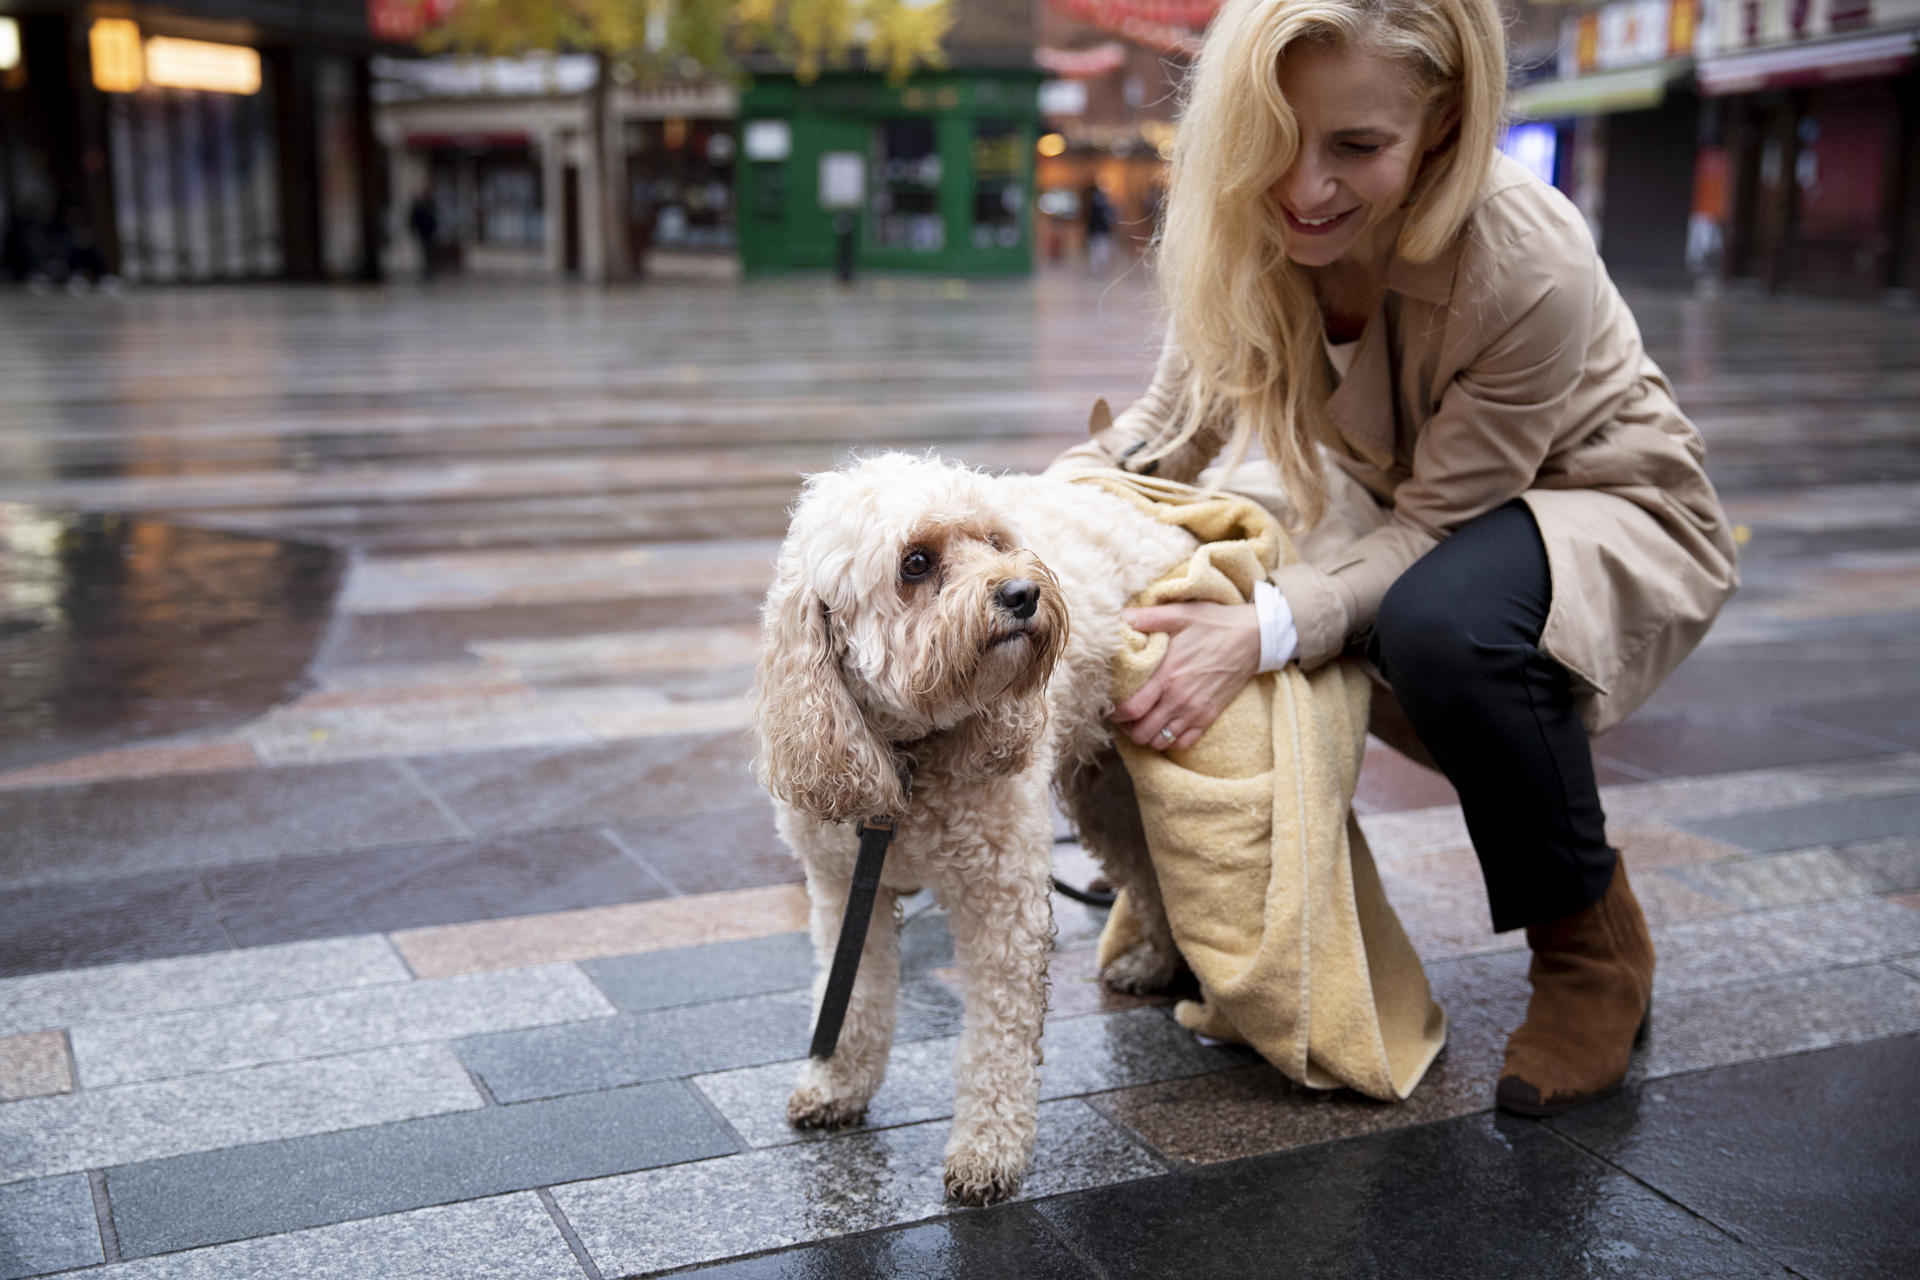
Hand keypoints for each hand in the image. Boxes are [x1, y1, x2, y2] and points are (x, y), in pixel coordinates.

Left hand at [1111, 602, 1260, 750]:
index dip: (1116, 713)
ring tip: (1143, 721)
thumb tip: (1120, 617)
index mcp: (1167, 675)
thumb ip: (1147, 617)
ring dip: (1147, 735)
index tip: (1111, 706)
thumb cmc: (1215, 623)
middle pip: (1142, 733)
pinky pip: (1183, 743)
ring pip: (1160, 742)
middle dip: (1128, 728)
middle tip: (1125, 717)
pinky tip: (1165, 726)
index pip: (1131, 709)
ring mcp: (1195, 711)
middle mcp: (1179, 699)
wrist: (1254, 637)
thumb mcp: (1180, 613)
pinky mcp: (1209, 716)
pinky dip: (1170, 741)